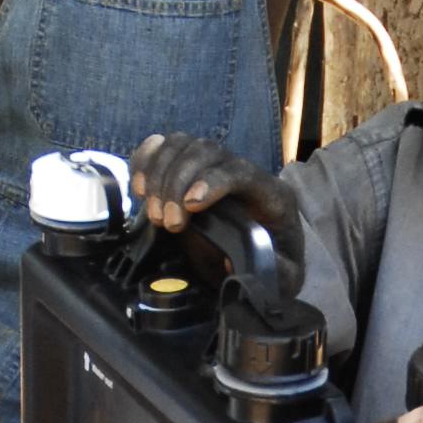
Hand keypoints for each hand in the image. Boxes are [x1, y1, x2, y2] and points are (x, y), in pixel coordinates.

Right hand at [129, 133, 307, 280]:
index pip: (240, 171)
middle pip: (205, 152)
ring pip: (182, 145)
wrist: (264, 258)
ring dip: (158, 175)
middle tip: (165, 222)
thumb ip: (270, 270)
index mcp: (272, 194)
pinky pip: (164, 147)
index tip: (189, 206)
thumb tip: (233, 262)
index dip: (212, 181)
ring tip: (152, 213)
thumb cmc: (274, 265)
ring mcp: (214, 165)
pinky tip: (139, 188)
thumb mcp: (283, 277)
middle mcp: (243, 171)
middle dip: (177, 184)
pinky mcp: (191, 168)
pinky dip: (145, 160)